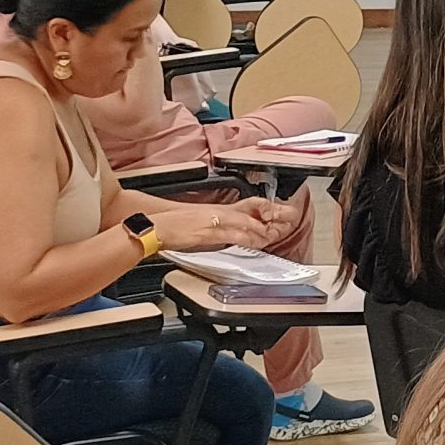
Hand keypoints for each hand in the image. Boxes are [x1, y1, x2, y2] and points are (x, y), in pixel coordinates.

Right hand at [156, 200, 293, 252]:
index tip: (282, 212)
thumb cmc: (172, 227)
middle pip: (252, 208)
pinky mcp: (207, 231)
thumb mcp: (199, 226)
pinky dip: (247, 235)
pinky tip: (257, 239)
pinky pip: (231, 233)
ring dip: (264, 226)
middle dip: (273, 212)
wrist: (154, 226)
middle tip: (290, 215)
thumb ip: (217, 230)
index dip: (267, 208)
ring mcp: (213, 220)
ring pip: (246, 221)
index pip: (248, 205)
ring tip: (280, 230)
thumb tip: (230, 235)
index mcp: (218, 210)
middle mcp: (219, 212)